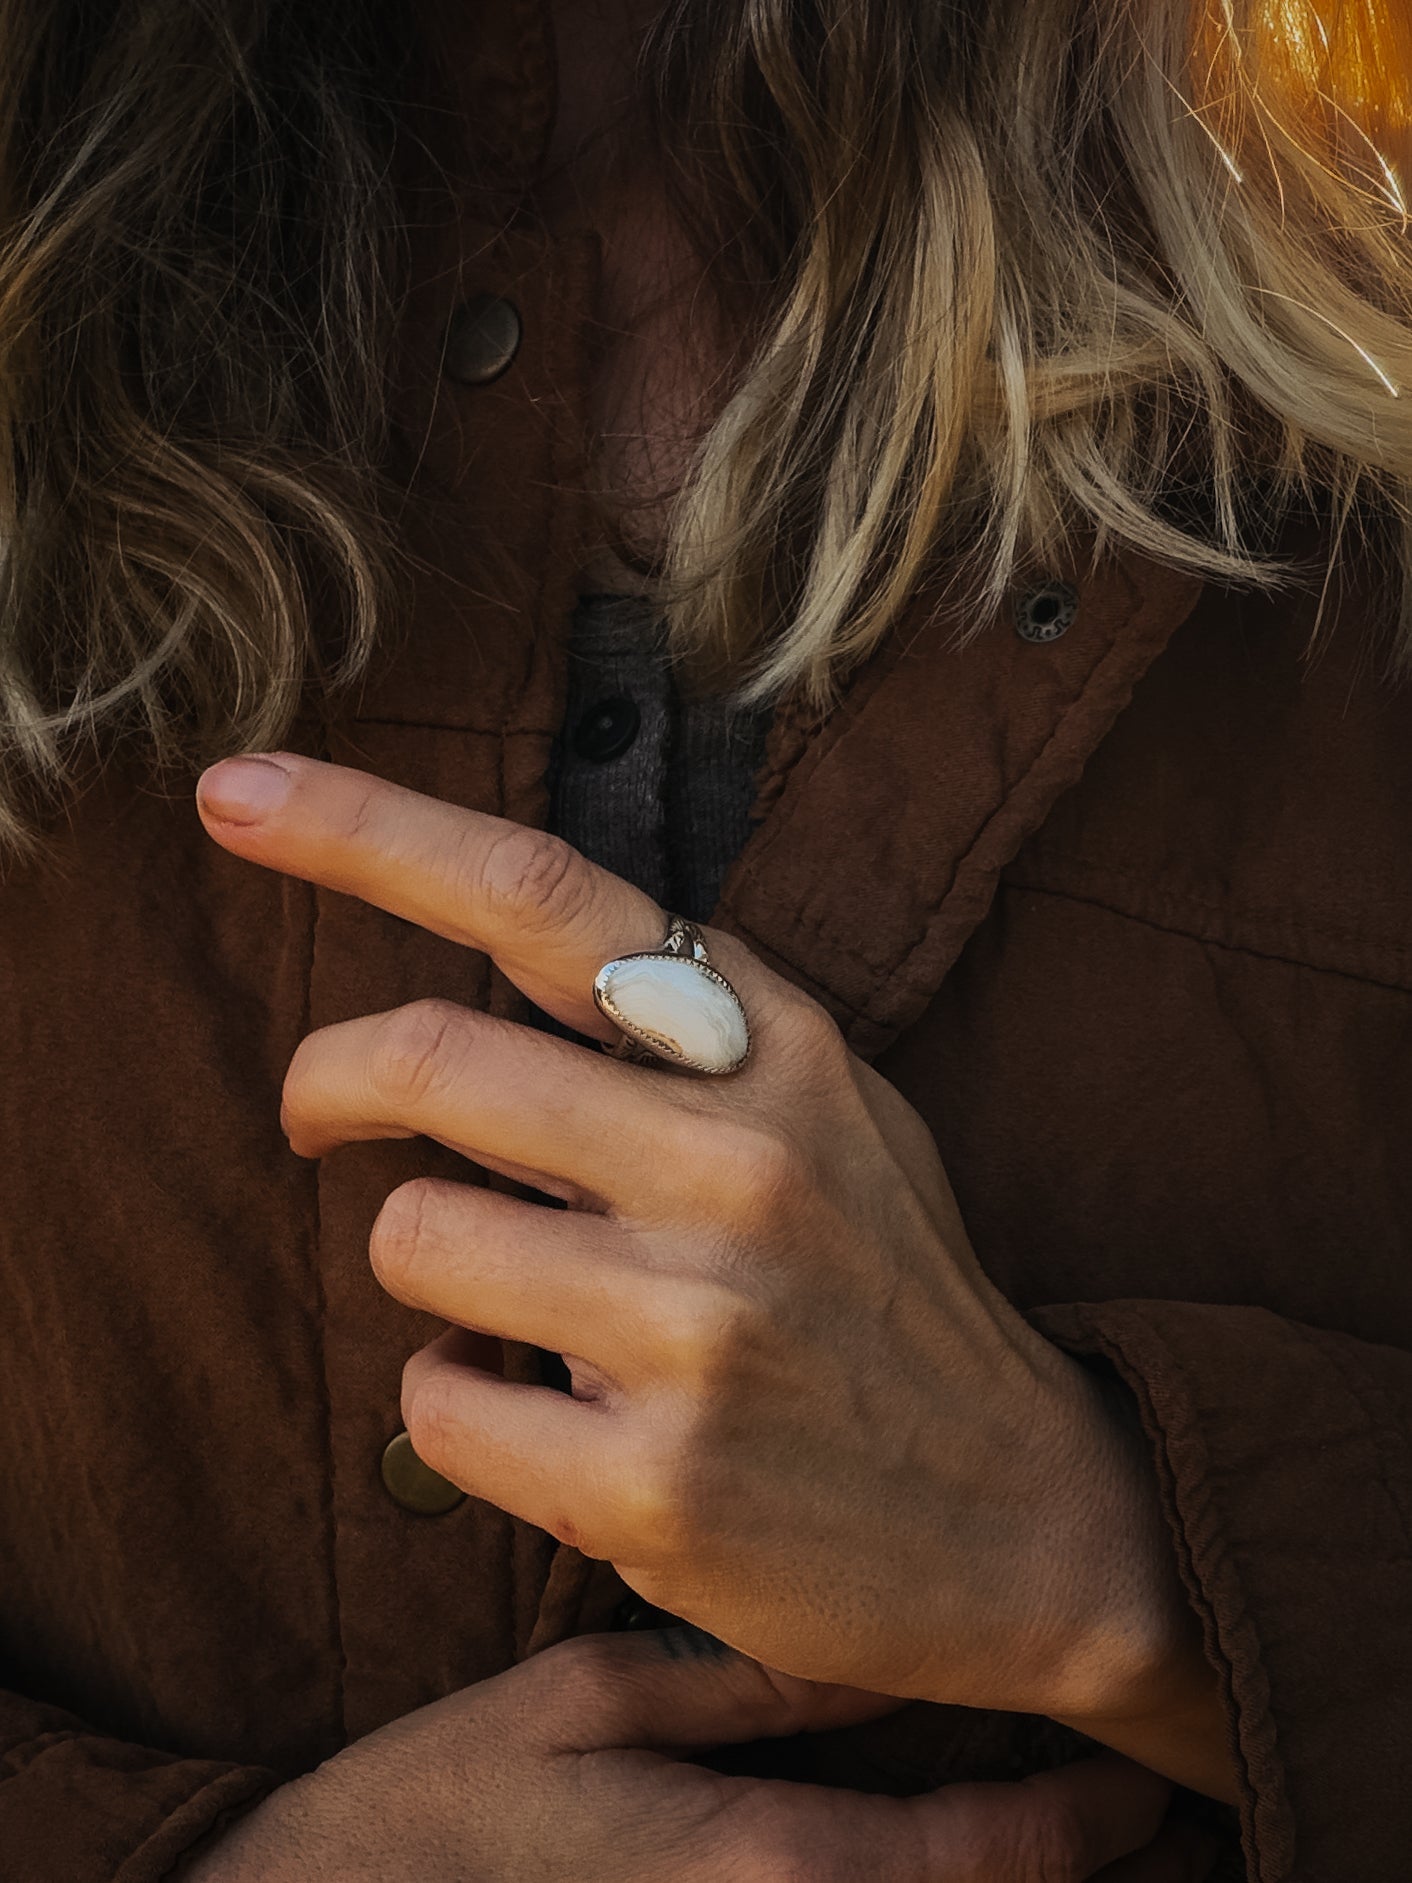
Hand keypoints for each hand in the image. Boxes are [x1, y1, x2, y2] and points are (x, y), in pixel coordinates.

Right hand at [176, 1629, 1209, 1881]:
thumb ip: (742, 1689)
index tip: (1147, 1777)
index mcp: (763, 1868)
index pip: (982, 1858)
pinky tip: (931, 1861)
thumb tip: (871, 1647)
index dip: (1086, 1822)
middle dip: (1076, 1873)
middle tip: (1144, 1805)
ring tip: (1065, 1831)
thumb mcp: (584, 1704)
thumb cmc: (441, 1809)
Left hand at [196, 753, 1231, 1798]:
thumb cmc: (894, 1300)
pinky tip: (562, 1426)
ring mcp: (698, 1325)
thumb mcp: (837, 1118)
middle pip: (427, 1056)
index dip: (368, 832)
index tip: (235, 793)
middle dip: (324, 1082)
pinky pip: (436, 1403)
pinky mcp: (650, 1481)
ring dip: (431, 1269)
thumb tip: (483, 968)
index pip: (544, 895)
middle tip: (313, 1116)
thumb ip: (688, 1035)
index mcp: (781, 1052)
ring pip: (411, 1239)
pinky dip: (461, 1406)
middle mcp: (741, 1164)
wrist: (1035, 1521)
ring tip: (522, 1311)